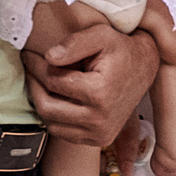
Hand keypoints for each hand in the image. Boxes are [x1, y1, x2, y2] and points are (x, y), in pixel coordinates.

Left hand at [22, 24, 157, 146]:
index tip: (30, 55)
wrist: (145, 69)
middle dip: (34, 85)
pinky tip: (56, 97)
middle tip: (31, 68)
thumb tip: (49, 57)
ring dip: (42, 101)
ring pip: (51, 123)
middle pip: (47, 107)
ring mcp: (100, 133)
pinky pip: (63, 133)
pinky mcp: (99, 140)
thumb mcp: (101, 35)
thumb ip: (74, 43)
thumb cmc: (121, 50)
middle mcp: (100, 119)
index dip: (37, 66)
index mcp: (100, 93)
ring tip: (42, 81)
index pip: (53, 82)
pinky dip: (54, 117)